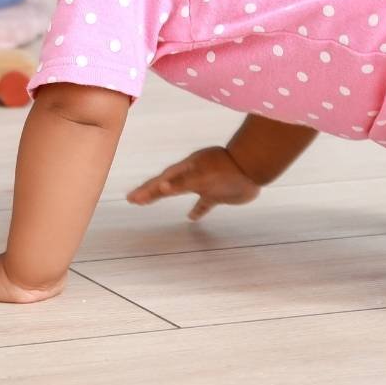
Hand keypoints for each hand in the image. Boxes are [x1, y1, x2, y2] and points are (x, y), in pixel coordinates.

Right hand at [126, 145, 262, 219]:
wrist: (252, 167)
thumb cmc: (226, 170)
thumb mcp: (202, 176)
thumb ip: (182, 182)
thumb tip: (161, 186)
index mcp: (186, 170)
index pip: (161, 181)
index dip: (147, 190)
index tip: (133, 199)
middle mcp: (192, 175)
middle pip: (166, 184)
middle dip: (149, 192)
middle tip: (133, 199)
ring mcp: (203, 184)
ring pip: (179, 191)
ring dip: (165, 195)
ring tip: (150, 201)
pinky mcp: (217, 193)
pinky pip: (203, 203)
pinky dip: (197, 210)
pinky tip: (191, 217)